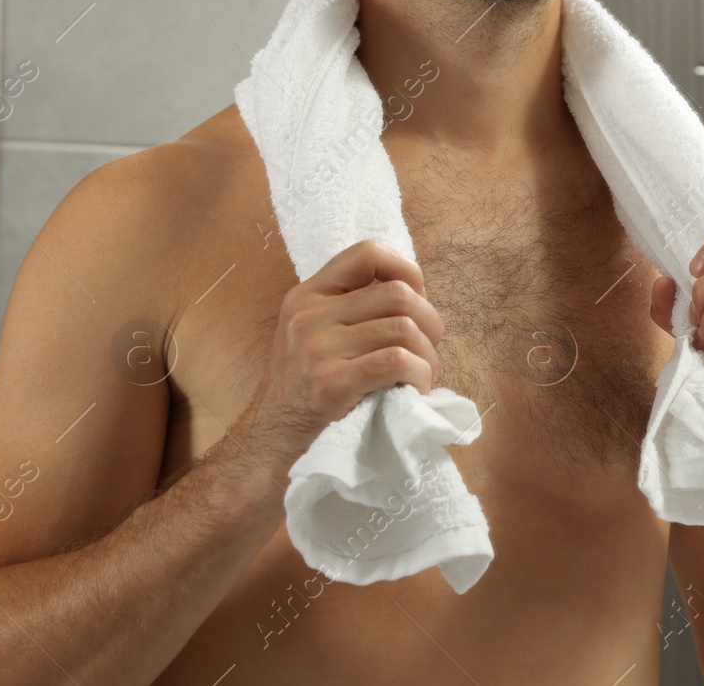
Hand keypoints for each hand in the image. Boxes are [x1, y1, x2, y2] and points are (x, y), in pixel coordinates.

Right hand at [240, 239, 446, 469]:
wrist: (273, 449)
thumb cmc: (308, 394)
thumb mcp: (315, 338)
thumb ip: (352, 310)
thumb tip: (417, 293)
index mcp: (307, 295)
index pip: (367, 253)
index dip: (406, 270)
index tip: (418, 301)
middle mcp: (308, 314)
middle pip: (398, 294)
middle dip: (430, 322)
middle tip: (428, 350)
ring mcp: (316, 348)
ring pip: (404, 328)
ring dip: (428, 355)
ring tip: (422, 375)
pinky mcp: (330, 383)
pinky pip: (397, 361)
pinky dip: (420, 375)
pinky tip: (414, 390)